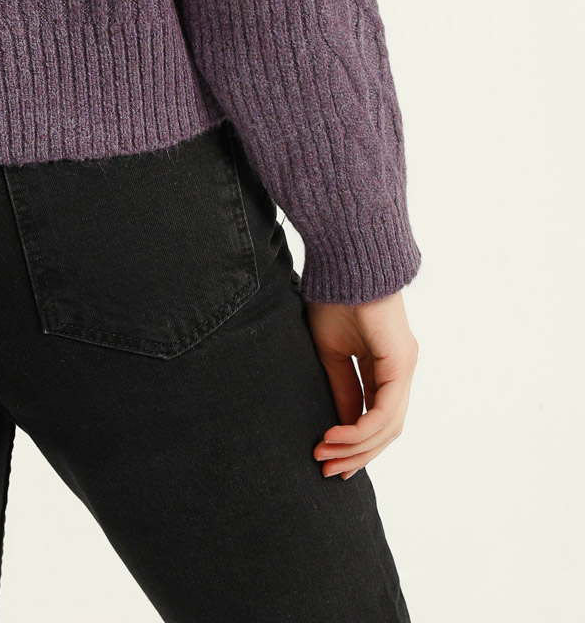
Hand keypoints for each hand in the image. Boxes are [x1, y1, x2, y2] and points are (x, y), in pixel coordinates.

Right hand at [305, 290, 418, 479]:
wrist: (345, 259)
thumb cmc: (334, 295)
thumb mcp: (331, 352)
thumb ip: (342, 388)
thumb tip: (342, 426)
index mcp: (384, 366)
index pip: (376, 417)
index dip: (354, 443)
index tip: (327, 459)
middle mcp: (400, 370)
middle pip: (386, 429)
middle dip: (356, 454)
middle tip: (327, 470)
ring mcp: (404, 367)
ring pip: (388, 426)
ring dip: (356, 447)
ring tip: (325, 454)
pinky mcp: (401, 362)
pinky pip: (385, 410)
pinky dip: (360, 428)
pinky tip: (336, 435)